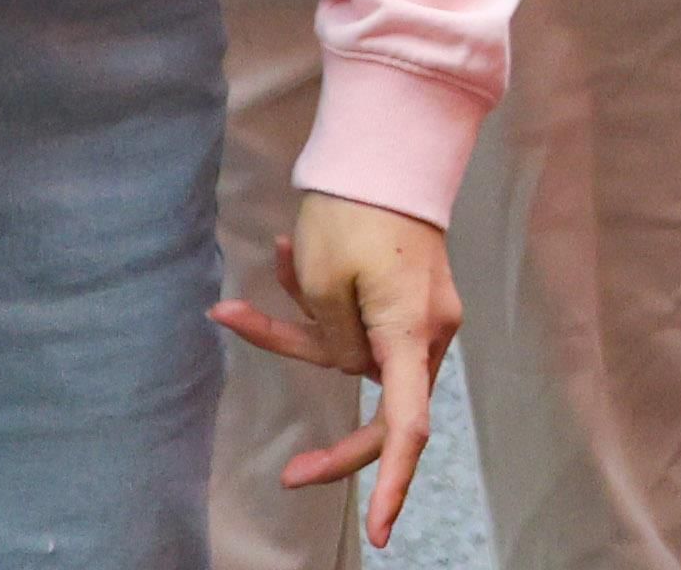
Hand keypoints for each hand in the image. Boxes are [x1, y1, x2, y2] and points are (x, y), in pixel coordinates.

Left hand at [212, 194, 461, 549]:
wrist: (387, 149)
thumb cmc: (354, 215)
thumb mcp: (325, 285)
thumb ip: (335, 344)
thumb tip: (352, 368)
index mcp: (409, 333)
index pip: (407, 425)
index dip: (393, 482)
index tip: (383, 533)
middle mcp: (428, 332)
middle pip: (386, 410)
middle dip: (337, 443)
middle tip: (289, 473)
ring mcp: (422, 314)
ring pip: (357, 358)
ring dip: (303, 332)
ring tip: (252, 292)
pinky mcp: (408, 297)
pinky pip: (361, 324)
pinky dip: (319, 308)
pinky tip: (281, 262)